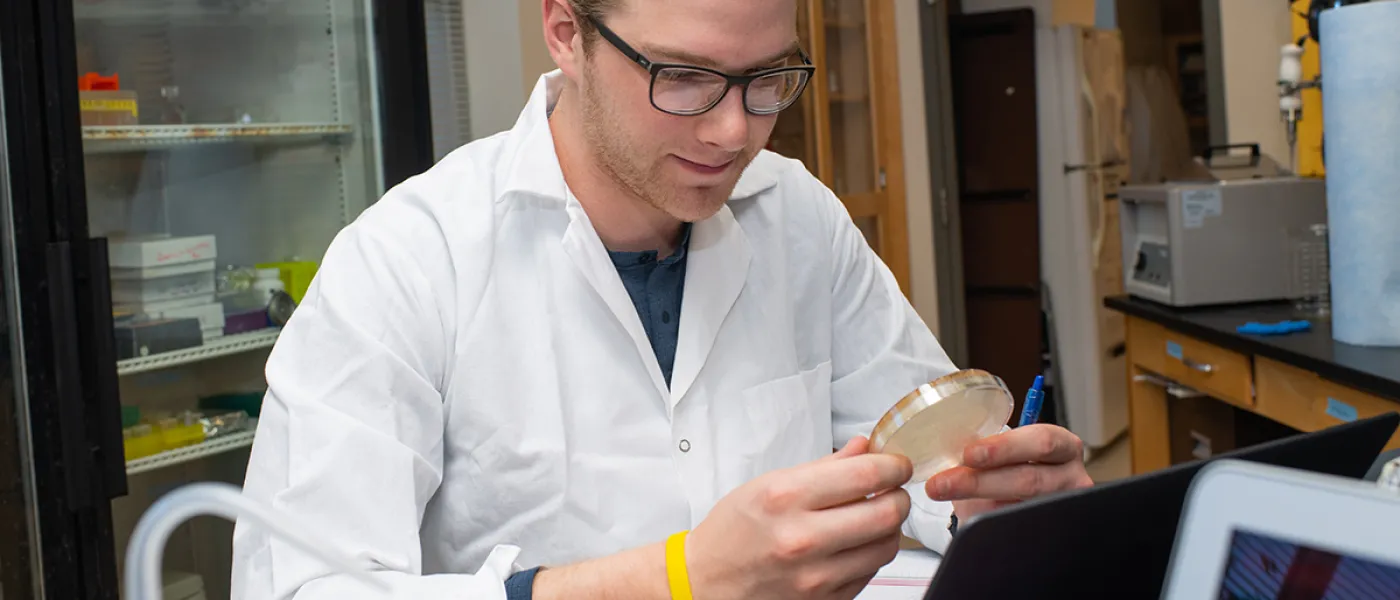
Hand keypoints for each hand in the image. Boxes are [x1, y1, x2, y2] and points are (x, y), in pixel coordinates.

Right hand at [685, 437, 911, 599]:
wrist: (706, 580)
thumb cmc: (733, 530)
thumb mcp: (769, 483)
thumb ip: (824, 466)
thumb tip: (865, 448)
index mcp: (786, 498)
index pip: (866, 475)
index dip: (893, 466)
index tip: (896, 465)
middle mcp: (801, 538)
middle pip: (886, 514)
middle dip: (899, 497)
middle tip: (893, 490)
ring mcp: (814, 577)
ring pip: (885, 547)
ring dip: (889, 528)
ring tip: (873, 517)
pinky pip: (869, 574)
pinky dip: (870, 554)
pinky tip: (853, 544)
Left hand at [925, 424, 1092, 520]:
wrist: (1018, 502)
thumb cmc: (1010, 469)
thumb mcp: (1002, 455)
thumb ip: (986, 452)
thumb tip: (951, 456)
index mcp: (1063, 446)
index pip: (1041, 441)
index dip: (1004, 448)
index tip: (969, 454)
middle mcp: (1072, 477)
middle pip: (1029, 480)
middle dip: (980, 481)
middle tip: (944, 482)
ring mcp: (1066, 509)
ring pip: (1022, 510)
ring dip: (978, 505)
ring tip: (946, 497)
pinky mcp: (1053, 532)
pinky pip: (1020, 532)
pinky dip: (991, 528)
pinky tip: (970, 523)